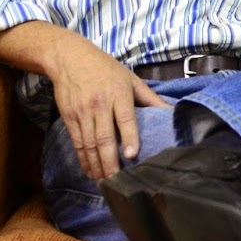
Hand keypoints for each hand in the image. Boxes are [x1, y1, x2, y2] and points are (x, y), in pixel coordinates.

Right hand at [41, 30, 170, 181]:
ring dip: (96, 166)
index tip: (132, 155)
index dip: (128, 137)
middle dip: (110, 162)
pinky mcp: (69, 117)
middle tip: (116, 182)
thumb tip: (171, 111)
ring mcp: (82, 112)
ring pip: (89, 144)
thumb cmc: (105, 68)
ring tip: (104, 183)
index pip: (125, 118)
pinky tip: (90, 171)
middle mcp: (99, 104)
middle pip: (104, 137)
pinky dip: (83, 159)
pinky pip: (77, 142)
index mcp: (118, 93)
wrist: (69, 58)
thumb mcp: (130, 78)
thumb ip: (150, 97)